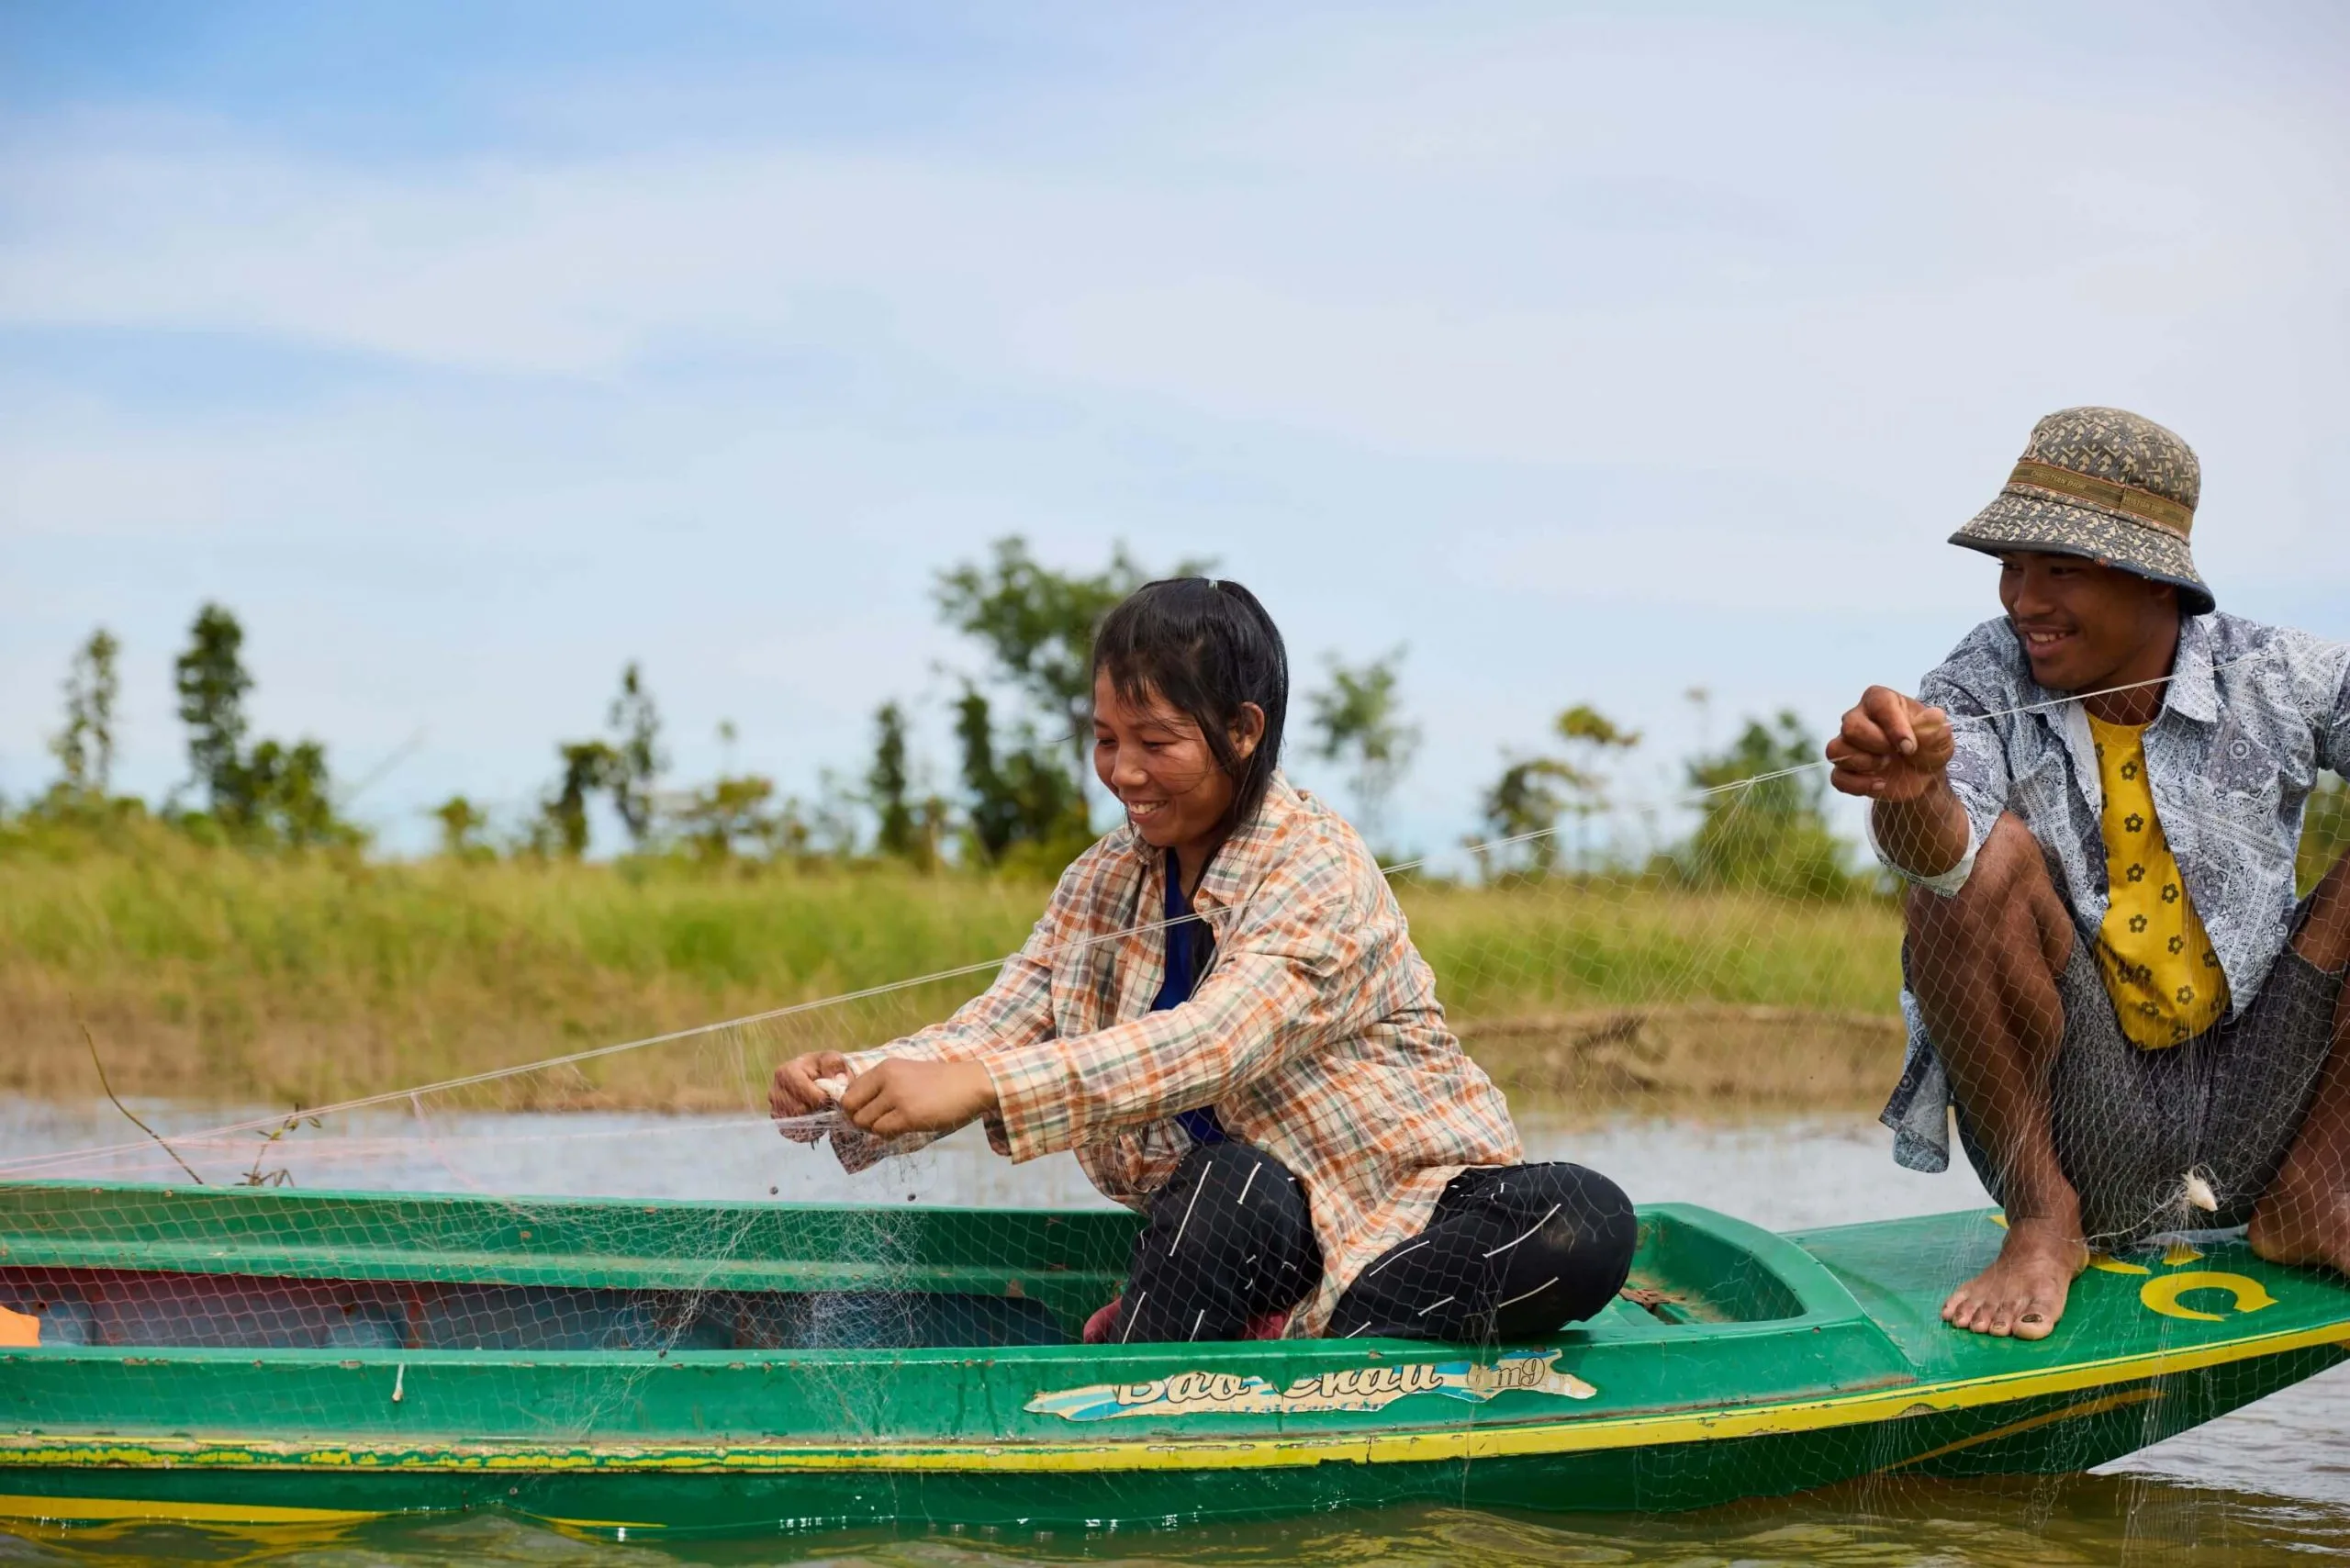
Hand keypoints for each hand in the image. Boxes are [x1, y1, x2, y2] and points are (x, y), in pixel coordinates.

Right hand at [770, 1051, 849, 1141]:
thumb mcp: (832, 1059)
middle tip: (827, 1105)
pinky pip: (792, 1132)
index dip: (819, 1097)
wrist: (815, 1077)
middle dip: (816, 1109)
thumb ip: (835, 1065)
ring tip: (821, 1110)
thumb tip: (837, 1080)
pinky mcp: (779, 1120)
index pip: (801, 1092)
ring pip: (796, 1122)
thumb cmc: (823, 1068)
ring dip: (812, 1120)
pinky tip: (815, 1119)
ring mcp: (775, 1107)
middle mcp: (775, 1090)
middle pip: (798, 1109)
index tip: (829, 1096)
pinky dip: (807, 1130)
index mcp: (786, 1072)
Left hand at [838, 1058, 999, 1139]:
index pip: (849, 1091)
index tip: (867, 1112)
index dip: (853, 1107)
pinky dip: (888, 1135)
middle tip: (878, 1123)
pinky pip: (883, 1132)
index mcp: (885, 1067)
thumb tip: (857, 1110)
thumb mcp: (906, 1074)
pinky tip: (902, 1129)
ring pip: (865, 1122)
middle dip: (860, 1121)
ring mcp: (897, 1097)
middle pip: (852, 1109)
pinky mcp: (909, 1115)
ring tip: (894, 1125)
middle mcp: (887, 1079)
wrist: (970, 1084)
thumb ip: (882, 1087)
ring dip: (875, 1129)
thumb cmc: (940, 1082)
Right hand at [1826, 686, 1953, 802]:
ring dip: (1864, 763)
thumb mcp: (1940, 738)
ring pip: (1836, 749)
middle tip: (1895, 753)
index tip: (1910, 747)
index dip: (1894, 726)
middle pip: (1850, 726)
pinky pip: (1837, 777)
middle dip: (1875, 744)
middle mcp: (1859, 717)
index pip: (1878, 704)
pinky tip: (1880, 784)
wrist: (1922, 776)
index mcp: (1881, 701)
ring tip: (1885, 766)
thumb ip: (1936, 727)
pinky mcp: (1844, 768)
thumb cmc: (1928, 748)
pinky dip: (1858, 785)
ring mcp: (1848, 744)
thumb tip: (1934, 716)